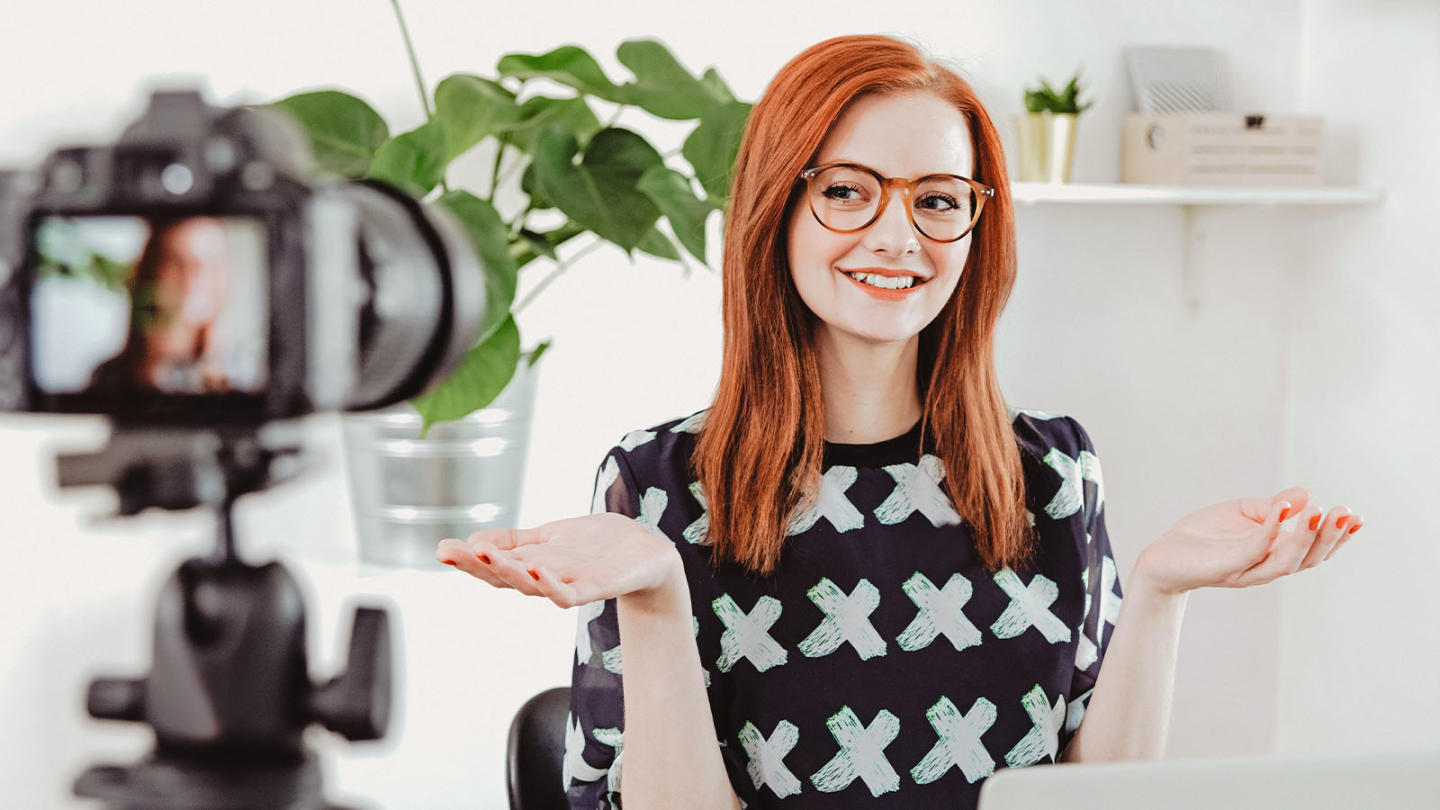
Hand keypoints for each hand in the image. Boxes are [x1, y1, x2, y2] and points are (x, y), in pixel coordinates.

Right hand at [435, 513, 682, 608]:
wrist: (647, 553)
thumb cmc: (597, 547)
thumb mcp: (550, 537)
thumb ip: (515, 542)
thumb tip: (471, 541)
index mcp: (532, 566)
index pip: (493, 565)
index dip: (467, 560)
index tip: (441, 549)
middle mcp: (546, 580)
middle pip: (505, 577)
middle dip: (476, 564)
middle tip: (450, 550)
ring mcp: (570, 585)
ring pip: (532, 585)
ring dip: (508, 571)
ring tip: (484, 554)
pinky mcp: (597, 587)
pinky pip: (570, 593)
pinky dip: (551, 584)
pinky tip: (536, 568)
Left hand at [1136, 485, 1365, 595]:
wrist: (1164, 556)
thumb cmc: (1205, 536)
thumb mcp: (1243, 513)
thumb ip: (1273, 506)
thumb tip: (1305, 492)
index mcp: (1274, 554)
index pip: (1313, 550)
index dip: (1337, 537)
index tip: (1356, 516)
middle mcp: (1265, 566)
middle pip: (1307, 558)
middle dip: (1329, 536)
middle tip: (1346, 513)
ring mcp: (1247, 569)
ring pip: (1286, 561)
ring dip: (1306, 537)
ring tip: (1319, 512)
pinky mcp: (1226, 567)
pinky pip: (1253, 549)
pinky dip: (1270, 529)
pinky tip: (1281, 509)